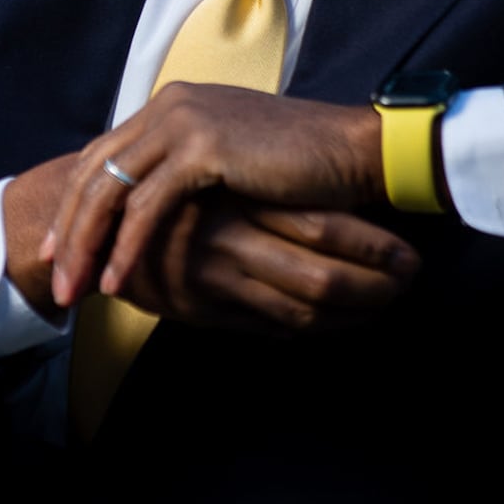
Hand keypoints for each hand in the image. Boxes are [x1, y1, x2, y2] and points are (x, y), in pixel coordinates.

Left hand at [28, 83, 386, 315]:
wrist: (354, 153)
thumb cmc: (302, 166)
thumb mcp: (229, 161)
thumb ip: (184, 167)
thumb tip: (145, 206)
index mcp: (175, 103)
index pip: (104, 156)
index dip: (75, 206)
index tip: (59, 250)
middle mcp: (171, 104)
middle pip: (94, 173)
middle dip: (68, 232)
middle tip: (55, 280)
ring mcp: (184, 120)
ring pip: (110, 192)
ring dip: (87, 247)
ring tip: (76, 292)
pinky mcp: (202, 147)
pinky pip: (145, 208)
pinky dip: (126, 248)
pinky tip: (118, 281)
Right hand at [125, 197, 422, 335]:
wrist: (92, 220)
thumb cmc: (177, 192)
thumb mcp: (220, 173)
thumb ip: (275, 192)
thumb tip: (345, 204)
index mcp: (245, 198)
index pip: (324, 228)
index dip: (373, 246)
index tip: (411, 257)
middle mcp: (232, 240)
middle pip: (320, 276)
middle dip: (373, 286)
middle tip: (410, 284)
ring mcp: (216, 280)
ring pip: (298, 309)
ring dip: (351, 313)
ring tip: (387, 306)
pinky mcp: (199, 308)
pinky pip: (268, 326)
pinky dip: (310, 329)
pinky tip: (339, 322)